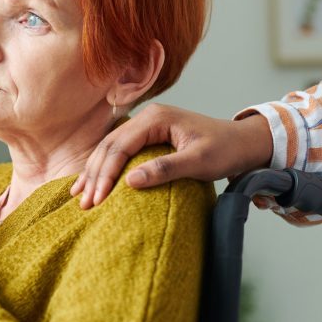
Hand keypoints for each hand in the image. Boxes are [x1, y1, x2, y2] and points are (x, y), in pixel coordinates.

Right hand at [70, 104, 273, 207]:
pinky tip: (92, 183)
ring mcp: (146, 126)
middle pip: (109, 146)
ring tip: (79, 197)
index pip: (120, 146)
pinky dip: (104, 169)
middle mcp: (147, 117)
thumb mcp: (199, 162)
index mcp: (156, 119)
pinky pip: (119, 152)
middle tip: (83, 204)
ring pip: (109, 149)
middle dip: (94, 176)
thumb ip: (165, 169)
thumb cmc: (225, 150)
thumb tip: (130, 182)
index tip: (98, 199)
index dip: (106, 174)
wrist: (243, 142)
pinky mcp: (149, 137)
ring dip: (94, 173)